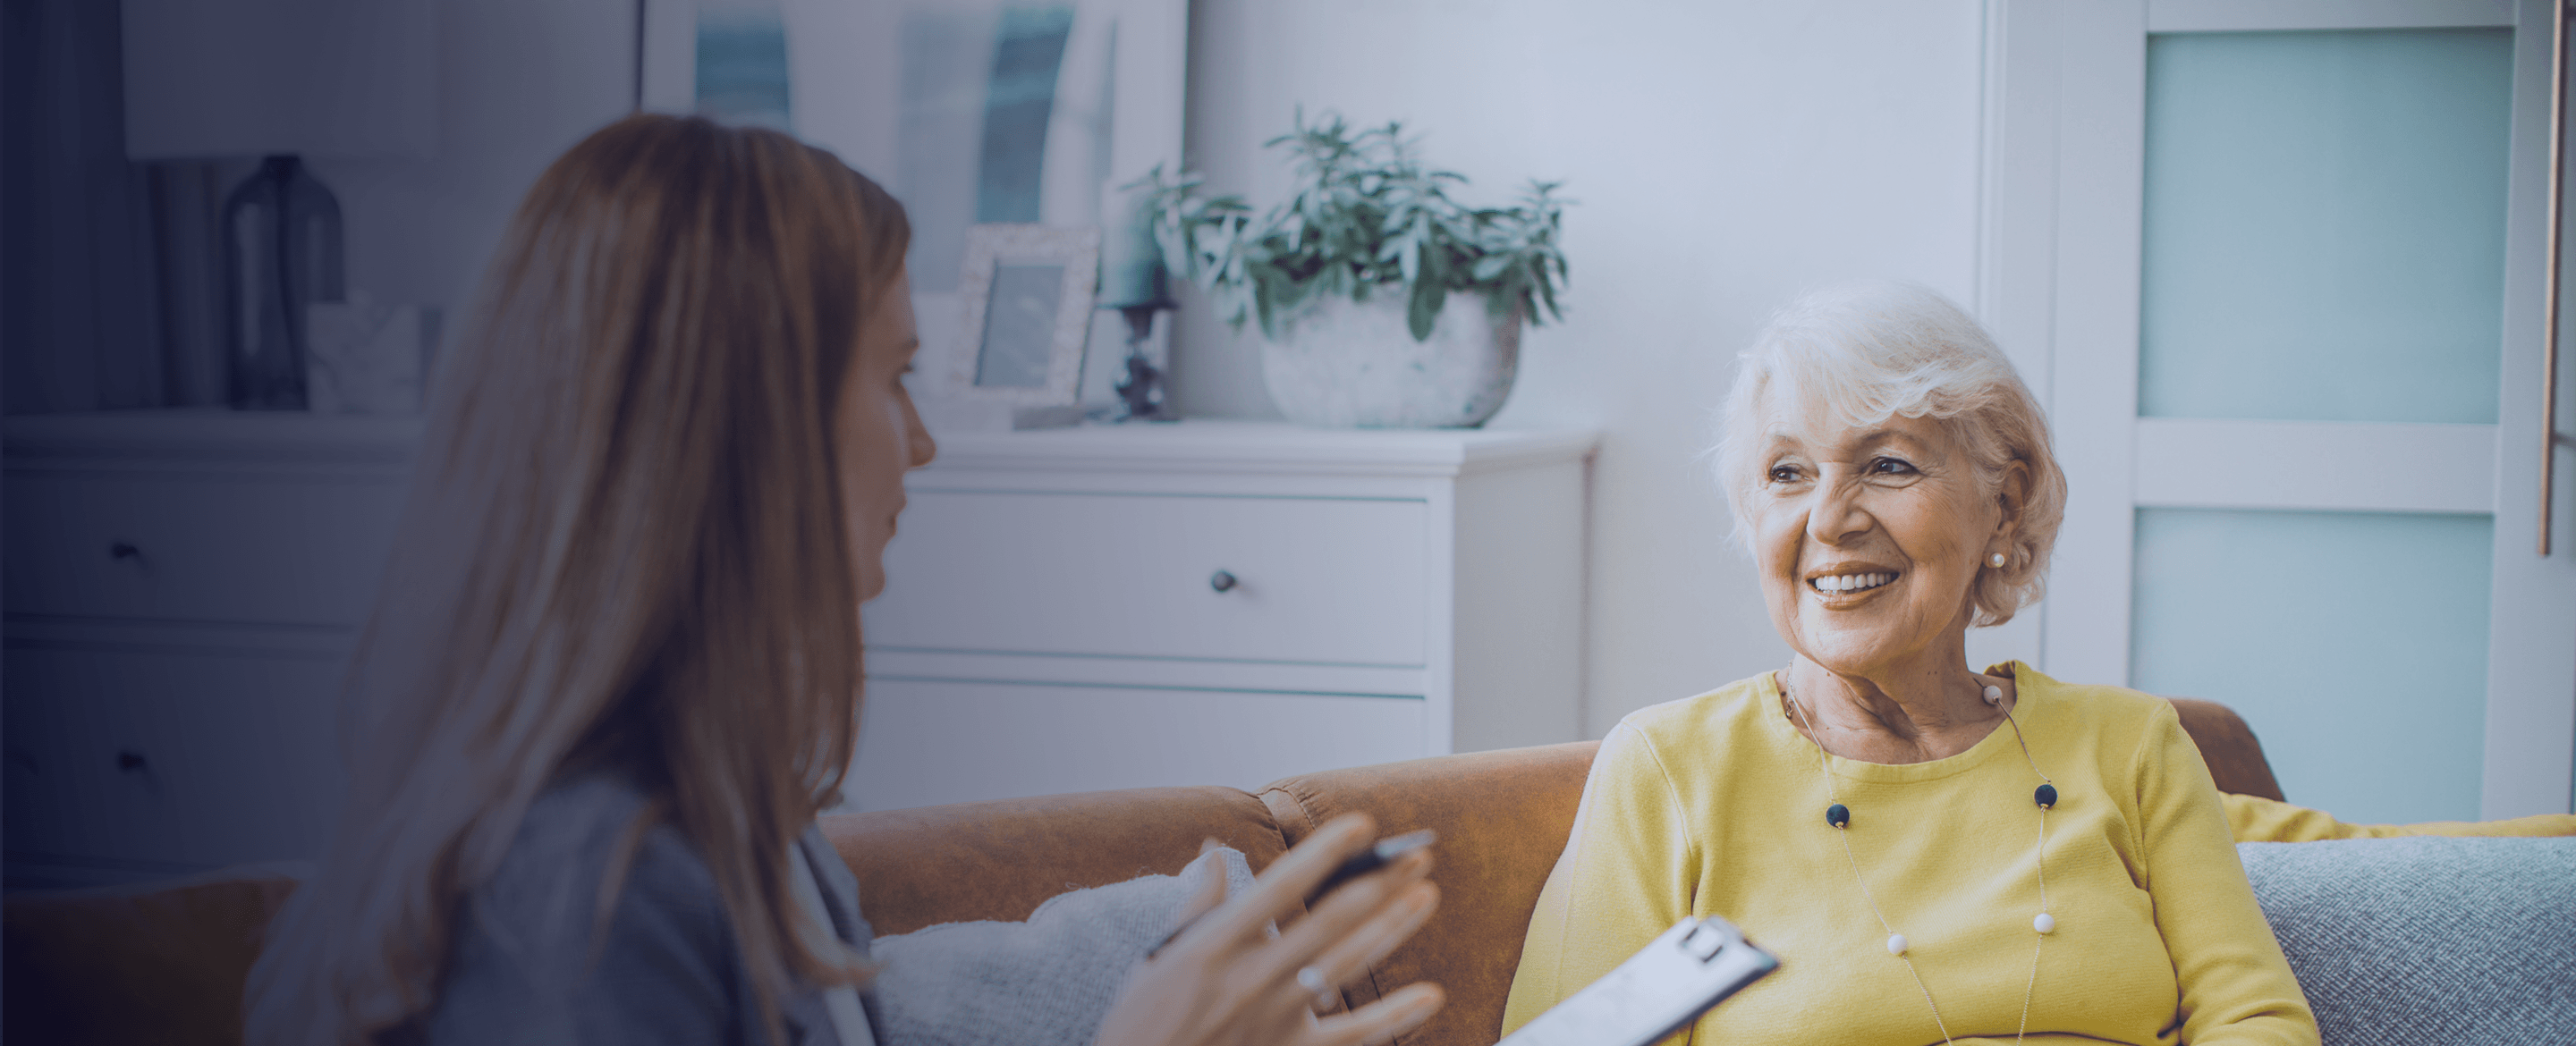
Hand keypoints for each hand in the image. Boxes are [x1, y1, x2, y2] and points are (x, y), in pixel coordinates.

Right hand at [1092, 814, 1444, 1045]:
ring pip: (1346, 966)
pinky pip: (1354, 1036)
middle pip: (1327, 923)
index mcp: (1215, 946)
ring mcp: (1274, 1020)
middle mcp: (1249, 979)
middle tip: (1417, 856)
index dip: (1323, 853)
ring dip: (1391, 929)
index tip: (1362, 824)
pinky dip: (1395, 1016)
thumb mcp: (1161, 956)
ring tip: (1426, 895)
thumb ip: (1199, 903)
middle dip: (1376, 884)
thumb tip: (1215, 848)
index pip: (1279, 887)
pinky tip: (1430, 994)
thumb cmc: (1146, 1021)